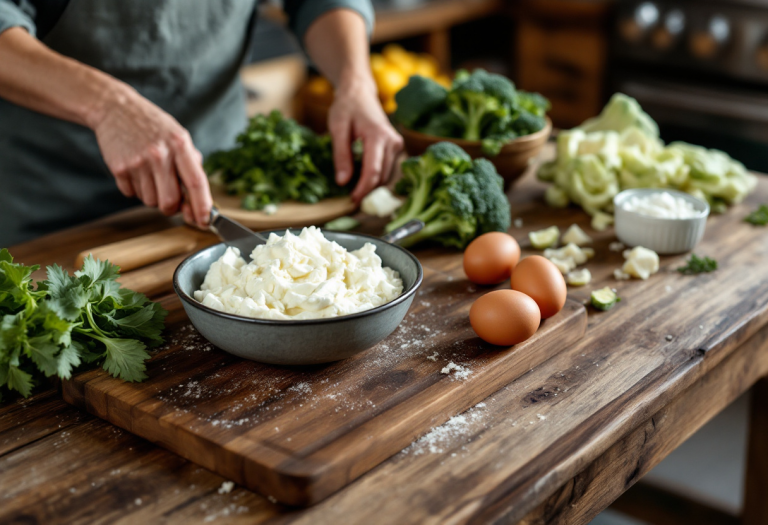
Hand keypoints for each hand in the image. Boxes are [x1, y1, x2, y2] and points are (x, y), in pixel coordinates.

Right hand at [91, 86, 211, 227]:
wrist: (115, 108)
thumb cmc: (152, 125)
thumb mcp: (178, 136)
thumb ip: (191, 163)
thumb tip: (199, 196)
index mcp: (179, 145)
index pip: (196, 182)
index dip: (202, 206)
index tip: (204, 221)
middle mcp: (159, 154)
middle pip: (170, 201)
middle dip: (172, 208)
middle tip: (170, 199)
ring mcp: (138, 162)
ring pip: (150, 201)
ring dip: (152, 196)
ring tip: (150, 175)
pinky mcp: (119, 168)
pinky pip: (131, 194)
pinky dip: (135, 189)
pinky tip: (135, 170)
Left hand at [328, 77, 403, 201]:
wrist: (359, 92)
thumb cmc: (346, 107)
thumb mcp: (337, 129)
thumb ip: (341, 156)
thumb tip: (343, 182)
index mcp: (377, 136)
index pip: (373, 171)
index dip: (363, 190)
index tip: (352, 201)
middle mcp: (393, 141)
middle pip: (382, 177)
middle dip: (367, 191)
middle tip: (350, 199)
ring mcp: (397, 144)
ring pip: (386, 176)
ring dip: (372, 186)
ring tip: (355, 189)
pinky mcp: (396, 147)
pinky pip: (388, 169)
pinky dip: (376, 177)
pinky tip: (362, 178)